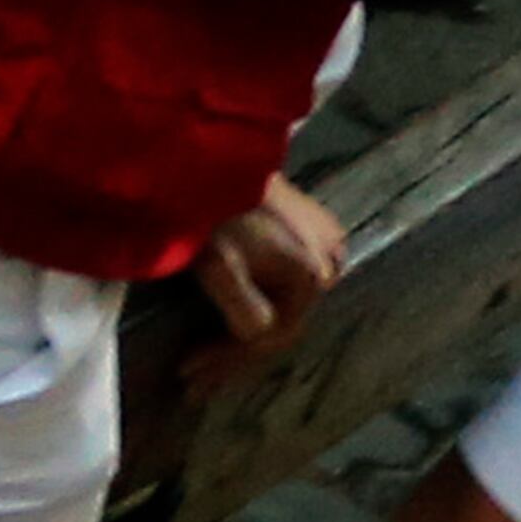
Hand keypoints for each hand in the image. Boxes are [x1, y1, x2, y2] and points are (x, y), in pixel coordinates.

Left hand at [186, 175, 347, 373]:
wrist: (209, 148)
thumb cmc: (214, 206)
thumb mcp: (219, 263)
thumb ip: (245, 311)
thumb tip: (260, 337)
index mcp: (312, 275)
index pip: (272, 336)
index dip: (229, 361)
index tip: (188, 373)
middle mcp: (331, 261)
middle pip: (283, 319)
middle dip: (239, 347)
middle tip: (199, 369)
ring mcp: (328, 241)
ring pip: (287, 299)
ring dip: (253, 323)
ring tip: (214, 345)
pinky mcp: (316, 225)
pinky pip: (290, 276)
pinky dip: (265, 296)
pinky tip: (241, 306)